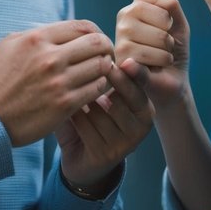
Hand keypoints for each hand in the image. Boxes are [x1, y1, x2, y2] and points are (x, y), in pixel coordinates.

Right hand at [0, 20, 114, 146]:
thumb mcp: (8, 46)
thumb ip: (34, 34)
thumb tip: (57, 30)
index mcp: (37, 39)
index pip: (82, 26)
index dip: (96, 31)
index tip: (97, 40)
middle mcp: (50, 57)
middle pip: (97, 43)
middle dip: (107, 47)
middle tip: (107, 55)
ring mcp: (59, 82)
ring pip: (101, 66)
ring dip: (105, 68)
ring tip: (102, 72)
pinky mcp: (65, 104)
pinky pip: (96, 89)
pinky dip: (100, 86)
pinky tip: (94, 88)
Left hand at [56, 59, 154, 190]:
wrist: (82, 161)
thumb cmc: (90, 120)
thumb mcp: (100, 98)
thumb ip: (101, 78)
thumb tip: (94, 48)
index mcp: (144, 107)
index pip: (140, 84)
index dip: (130, 71)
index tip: (117, 60)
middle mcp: (142, 125)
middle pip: (123, 96)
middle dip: (100, 83)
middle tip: (81, 73)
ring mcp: (126, 142)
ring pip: (101, 110)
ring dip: (81, 102)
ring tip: (69, 97)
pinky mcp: (107, 154)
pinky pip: (86, 126)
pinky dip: (72, 117)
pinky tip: (66, 115)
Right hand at [115, 0, 190, 108]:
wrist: (172, 81)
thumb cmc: (174, 49)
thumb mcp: (179, 23)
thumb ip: (171, 5)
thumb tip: (135, 9)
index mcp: (135, 6)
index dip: (167, 10)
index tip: (167, 25)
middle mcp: (123, 18)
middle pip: (160, 15)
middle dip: (172, 33)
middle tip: (166, 45)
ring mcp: (120, 38)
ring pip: (157, 36)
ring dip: (167, 50)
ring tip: (161, 56)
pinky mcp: (121, 59)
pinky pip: (147, 55)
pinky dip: (160, 61)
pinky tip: (155, 67)